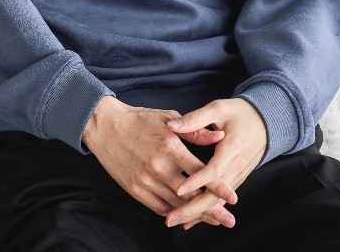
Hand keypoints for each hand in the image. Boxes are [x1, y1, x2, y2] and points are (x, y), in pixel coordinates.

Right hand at [82, 96, 237, 226]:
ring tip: (213, 221)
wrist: (105, 126)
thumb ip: (195, 130)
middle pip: (191, 194)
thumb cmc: (140, 119)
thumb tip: (220, 136)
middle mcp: (159, 166)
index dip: (219, 186)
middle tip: (229, 220)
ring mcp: (146, 180)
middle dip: (212, 208)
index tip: (234, 197)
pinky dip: (174, 213)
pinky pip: (159, 208)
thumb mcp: (168, 118)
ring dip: (195, 215)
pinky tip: (186, 216)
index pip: (201, 171)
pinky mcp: (135, 189)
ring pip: (176, 205)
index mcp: (170, 146)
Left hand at [165, 98, 267, 229]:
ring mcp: (238, 175)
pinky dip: (207, 209)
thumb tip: (172, 126)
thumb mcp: (219, 108)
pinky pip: (222, 199)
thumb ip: (196, 118)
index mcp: (232, 148)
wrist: (268, 121)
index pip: (214, 170)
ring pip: (218, 201)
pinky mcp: (237, 179)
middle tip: (170, 219)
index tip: (178, 189)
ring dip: (198, 214)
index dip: (196, 181)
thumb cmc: (240, 112)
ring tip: (175, 221)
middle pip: (215, 195)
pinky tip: (192, 217)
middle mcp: (236, 166)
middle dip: (192, 209)